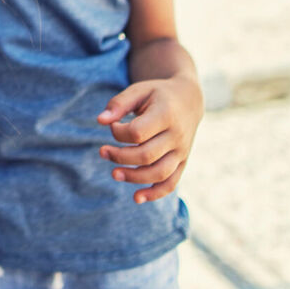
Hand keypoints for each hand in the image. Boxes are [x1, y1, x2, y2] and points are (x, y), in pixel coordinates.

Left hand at [97, 76, 202, 203]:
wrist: (188, 100)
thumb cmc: (157, 94)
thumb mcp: (139, 90)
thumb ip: (119, 103)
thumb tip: (100, 121)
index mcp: (166, 115)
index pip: (138, 132)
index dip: (118, 133)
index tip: (113, 126)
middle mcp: (177, 136)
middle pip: (146, 155)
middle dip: (120, 157)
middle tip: (102, 152)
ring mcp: (182, 151)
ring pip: (159, 173)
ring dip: (134, 177)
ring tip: (114, 174)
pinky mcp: (182, 162)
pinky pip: (170, 183)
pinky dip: (155, 193)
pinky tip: (136, 198)